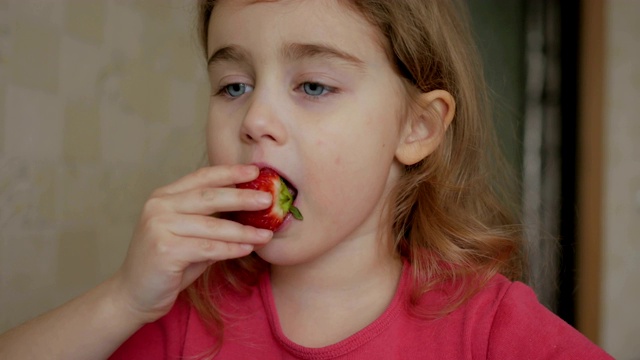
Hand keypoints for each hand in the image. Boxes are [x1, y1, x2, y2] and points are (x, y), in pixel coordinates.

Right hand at [111, 164, 271, 323]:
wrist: (134, 295)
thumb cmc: (168, 264)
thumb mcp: (189, 235)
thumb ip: (210, 221)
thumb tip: (250, 212)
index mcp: (164, 197)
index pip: (202, 178)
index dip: (229, 172)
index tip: (255, 171)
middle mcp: (158, 207)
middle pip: (209, 197)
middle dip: (242, 197)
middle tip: (268, 199)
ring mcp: (159, 227)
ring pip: (212, 226)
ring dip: (243, 231)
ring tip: (266, 234)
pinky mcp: (165, 250)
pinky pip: (208, 248)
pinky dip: (231, 249)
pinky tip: (247, 249)